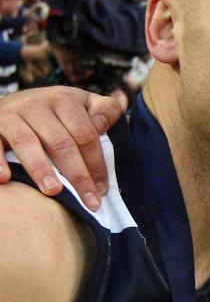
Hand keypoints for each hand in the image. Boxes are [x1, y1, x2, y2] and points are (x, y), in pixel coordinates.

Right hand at [0, 87, 124, 209]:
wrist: (11, 103)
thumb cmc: (55, 112)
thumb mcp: (81, 104)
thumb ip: (102, 110)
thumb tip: (107, 123)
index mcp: (64, 98)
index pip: (86, 134)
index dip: (96, 163)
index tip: (103, 189)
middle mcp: (36, 103)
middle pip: (61, 142)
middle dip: (78, 176)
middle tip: (89, 202)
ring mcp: (11, 114)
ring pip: (27, 143)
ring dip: (41, 169)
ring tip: (54, 192)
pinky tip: (5, 179)